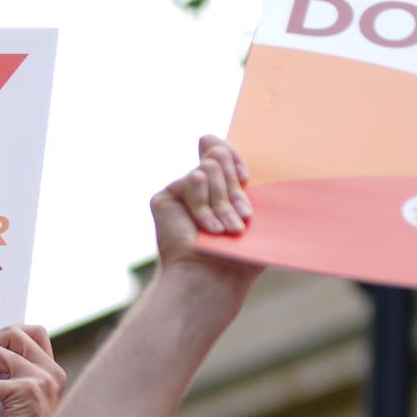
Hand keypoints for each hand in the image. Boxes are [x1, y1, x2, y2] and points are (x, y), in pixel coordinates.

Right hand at [148, 134, 251, 267]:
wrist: (216, 276)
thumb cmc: (241, 255)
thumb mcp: (252, 209)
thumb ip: (239, 176)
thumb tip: (211, 140)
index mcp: (219, 188)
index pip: (222, 150)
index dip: (234, 158)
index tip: (245, 179)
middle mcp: (199, 188)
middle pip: (218, 154)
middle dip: (233, 188)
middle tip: (239, 219)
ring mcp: (181, 192)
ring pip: (209, 166)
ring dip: (222, 202)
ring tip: (223, 230)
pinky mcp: (164, 197)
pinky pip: (193, 179)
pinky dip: (204, 206)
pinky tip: (205, 229)